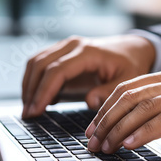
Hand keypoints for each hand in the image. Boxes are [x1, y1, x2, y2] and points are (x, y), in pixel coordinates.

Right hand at [22, 35, 154, 117]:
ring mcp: (66, 46)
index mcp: (89, 52)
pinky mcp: (62, 51)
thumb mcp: (128, 81)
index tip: (36, 110)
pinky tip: (39, 99)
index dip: (44, 91)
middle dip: (31, 90)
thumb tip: (89, 102)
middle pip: (40, 64)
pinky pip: (40, 63)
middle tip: (28, 115)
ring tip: (29, 109)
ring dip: (28, 85)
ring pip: (36, 61)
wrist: (133, 49)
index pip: (57, 70)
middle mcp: (73, 45)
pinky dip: (34, 80)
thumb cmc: (131, 65)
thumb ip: (109, 92)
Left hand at [85, 65, 160, 152]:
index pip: (130, 87)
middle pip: (131, 95)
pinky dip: (146, 132)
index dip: (106, 107)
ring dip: (120, 128)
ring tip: (107, 146)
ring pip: (145, 106)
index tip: (94, 128)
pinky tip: (133, 144)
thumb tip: (140, 120)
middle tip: (94, 140)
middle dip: (107, 119)